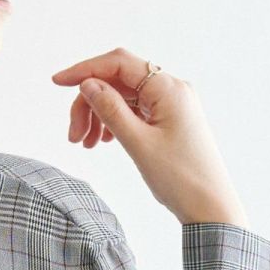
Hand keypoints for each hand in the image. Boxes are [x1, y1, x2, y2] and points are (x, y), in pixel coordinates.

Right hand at [50, 48, 250, 228]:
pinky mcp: (169, 120)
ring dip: (99, 115)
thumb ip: (111, 109)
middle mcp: (171, 90)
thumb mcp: (138, 143)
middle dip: (90, 103)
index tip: (58, 82)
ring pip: (123, 97)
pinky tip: (104, 141)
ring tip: (86, 145)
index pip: (119, 63)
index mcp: (168, 89)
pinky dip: (114, 122)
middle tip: (74, 136)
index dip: (85, 70)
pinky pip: (134, 111)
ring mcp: (171, 104)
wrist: (210, 206)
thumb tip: (88, 84)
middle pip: (118, 81)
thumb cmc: (181, 178)